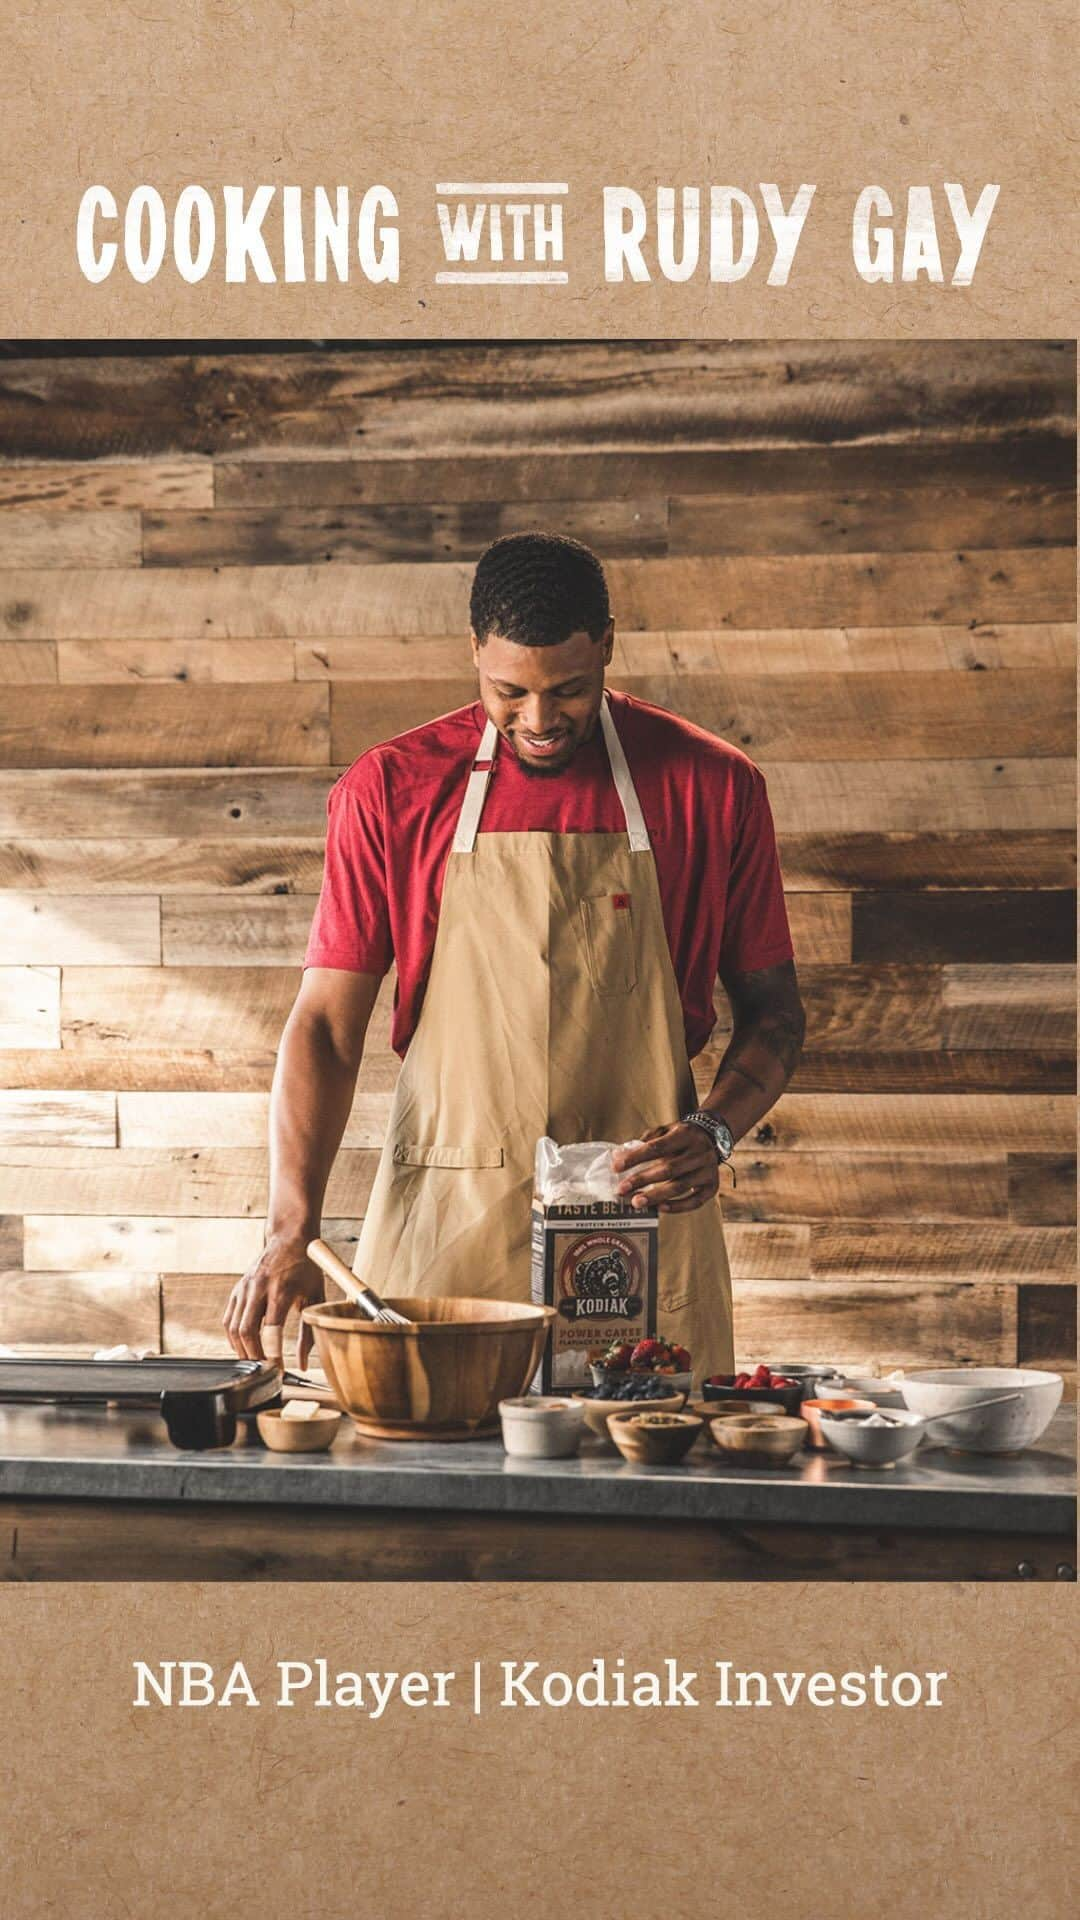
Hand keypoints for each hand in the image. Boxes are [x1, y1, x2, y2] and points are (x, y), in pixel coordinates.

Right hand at [223, 1234, 324, 1365]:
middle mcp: (259, 1288)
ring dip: (242, 1350)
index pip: (271, 1328)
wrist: (288, 1238)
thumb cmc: (306, 1267)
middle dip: (254, 1356)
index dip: (273, 1353)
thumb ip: (309, 1331)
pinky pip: (229, 1320)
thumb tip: (302, 1363)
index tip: (279, 1370)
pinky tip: (245, 1346)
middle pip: (246, 1331)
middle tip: (265, 1370)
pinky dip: (234, 1338)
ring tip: (256, 1362)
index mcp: (281, 1288)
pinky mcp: (237, 1290)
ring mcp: (245, 1288)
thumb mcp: (315, 1296)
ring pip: (233, 1328)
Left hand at [611, 1123, 719, 1213]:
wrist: (714, 1137)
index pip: (657, 1147)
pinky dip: (676, 1206)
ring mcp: (708, 1170)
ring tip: (636, 1202)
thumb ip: (646, 1141)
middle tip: (622, 1190)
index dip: (635, 1158)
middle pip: (668, 1169)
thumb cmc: (682, 1136)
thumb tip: (620, 1155)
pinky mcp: (712, 1186)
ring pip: (679, 1186)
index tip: (616, 1167)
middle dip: (642, 1180)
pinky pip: (694, 1201)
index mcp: (685, 1134)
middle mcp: (699, 1152)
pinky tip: (659, 1208)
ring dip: (655, 1196)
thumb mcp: (666, 1130)